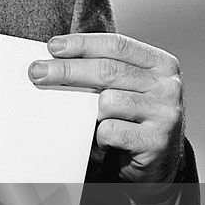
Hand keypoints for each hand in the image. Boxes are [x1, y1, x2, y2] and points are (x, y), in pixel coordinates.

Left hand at [29, 32, 183, 183]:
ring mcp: (165, 113)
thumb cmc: (134, 118)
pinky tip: (105, 140)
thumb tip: (55, 59)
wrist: (160, 160)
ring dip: (89, 112)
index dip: (82, 44)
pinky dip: (99, 136)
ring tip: (94, 121)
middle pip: (107, 71)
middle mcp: (168, 85)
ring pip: (107, 102)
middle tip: (37, 72)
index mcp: (161, 64)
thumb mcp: (128, 87)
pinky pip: (109, 131)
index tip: (53, 47)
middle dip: (67, 70)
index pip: (117, 45)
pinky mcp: (156, 141)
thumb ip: (105, 70)